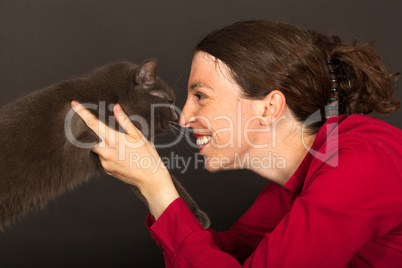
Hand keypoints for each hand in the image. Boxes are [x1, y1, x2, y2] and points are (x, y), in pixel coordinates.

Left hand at [71, 101, 178, 218]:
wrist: (150, 178)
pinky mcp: (106, 170)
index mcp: (113, 140)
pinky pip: (102, 158)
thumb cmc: (147, 156)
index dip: (82, 113)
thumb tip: (116, 108)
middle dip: (87, 130)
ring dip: (100, 143)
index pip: (92, 123)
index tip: (73, 103)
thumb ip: (125, 121)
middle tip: (95, 126)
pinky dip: (106, 153)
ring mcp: (104, 162)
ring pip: (96, 148)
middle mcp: (105, 152)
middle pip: (88, 137)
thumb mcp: (138, 135)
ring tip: (117, 143)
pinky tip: (120, 154)